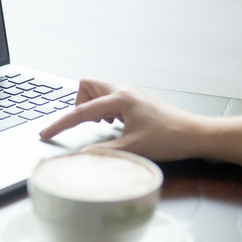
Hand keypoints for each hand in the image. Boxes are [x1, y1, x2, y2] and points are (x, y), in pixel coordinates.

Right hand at [39, 79, 201, 161]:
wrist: (195, 134)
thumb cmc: (169, 138)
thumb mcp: (133, 149)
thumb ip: (102, 152)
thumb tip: (80, 156)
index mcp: (121, 99)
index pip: (81, 111)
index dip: (61, 124)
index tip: (46, 133)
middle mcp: (125, 91)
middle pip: (87, 85)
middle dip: (79, 103)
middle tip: (85, 124)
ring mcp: (132, 93)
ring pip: (99, 89)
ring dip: (93, 105)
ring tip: (103, 125)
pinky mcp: (137, 99)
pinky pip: (111, 96)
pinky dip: (105, 108)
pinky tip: (115, 124)